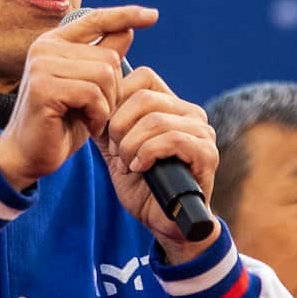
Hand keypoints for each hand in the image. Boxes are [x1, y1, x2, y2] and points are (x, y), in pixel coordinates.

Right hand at [0, 5, 157, 189]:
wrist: (30, 155)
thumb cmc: (63, 122)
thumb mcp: (90, 87)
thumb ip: (104, 58)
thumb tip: (129, 30)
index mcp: (55, 42)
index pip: (96, 19)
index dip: (126, 14)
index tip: (154, 15)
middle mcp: (45, 47)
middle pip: (109, 57)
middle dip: (114, 89)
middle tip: (97, 111)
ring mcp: (42, 65)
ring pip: (104, 75)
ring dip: (107, 104)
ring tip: (91, 118)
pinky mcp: (44, 87)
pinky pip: (92, 93)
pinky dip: (98, 114)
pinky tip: (88, 126)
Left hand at [98, 66, 219, 263]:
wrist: (162, 221)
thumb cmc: (142, 185)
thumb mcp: (115, 147)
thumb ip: (106, 121)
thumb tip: (89, 94)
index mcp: (172, 105)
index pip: (143, 76)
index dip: (117, 99)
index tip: (108, 131)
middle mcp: (191, 113)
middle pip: (144, 97)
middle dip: (120, 126)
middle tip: (115, 152)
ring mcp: (202, 132)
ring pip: (155, 120)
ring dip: (131, 146)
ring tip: (128, 165)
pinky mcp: (207, 153)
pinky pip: (172, 139)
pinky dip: (147, 154)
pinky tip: (140, 169)